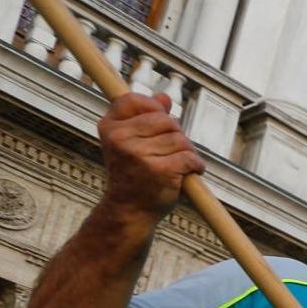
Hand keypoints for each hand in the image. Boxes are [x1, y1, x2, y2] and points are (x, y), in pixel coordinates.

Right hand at [98, 92, 201, 216]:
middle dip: (176, 134)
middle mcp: (120, 139)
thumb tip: (164, 97)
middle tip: (171, 151)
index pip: (134, 100)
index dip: (153, 107)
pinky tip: (190, 172)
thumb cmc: (133, 174)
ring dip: (187, 152)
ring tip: (177, 165)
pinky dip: (196, 165)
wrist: (130, 210)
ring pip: (180, 139)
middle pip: (165, 119)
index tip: (159, 124)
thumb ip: (146, 118)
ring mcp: (139, 155)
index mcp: (110, 128)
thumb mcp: (131, 143)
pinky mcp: (160, 171)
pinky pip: (190, 157)